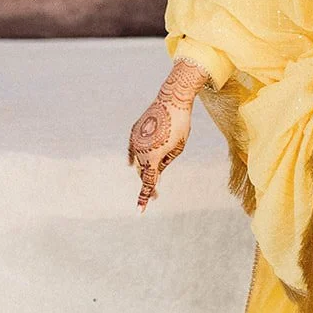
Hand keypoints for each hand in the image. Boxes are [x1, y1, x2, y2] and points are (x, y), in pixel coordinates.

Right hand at [127, 59, 206, 210]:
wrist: (173, 99)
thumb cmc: (181, 125)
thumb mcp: (178, 148)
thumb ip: (165, 163)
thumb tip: (155, 172)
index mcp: (153, 157)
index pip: (148, 183)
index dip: (144, 198)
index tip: (139, 212)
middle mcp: (140, 150)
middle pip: (144, 173)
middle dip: (150, 184)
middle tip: (157, 196)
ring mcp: (135, 140)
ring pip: (139, 160)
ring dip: (147, 165)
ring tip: (159, 167)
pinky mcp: (134, 131)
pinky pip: (133, 148)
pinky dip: (135, 156)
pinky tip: (132, 165)